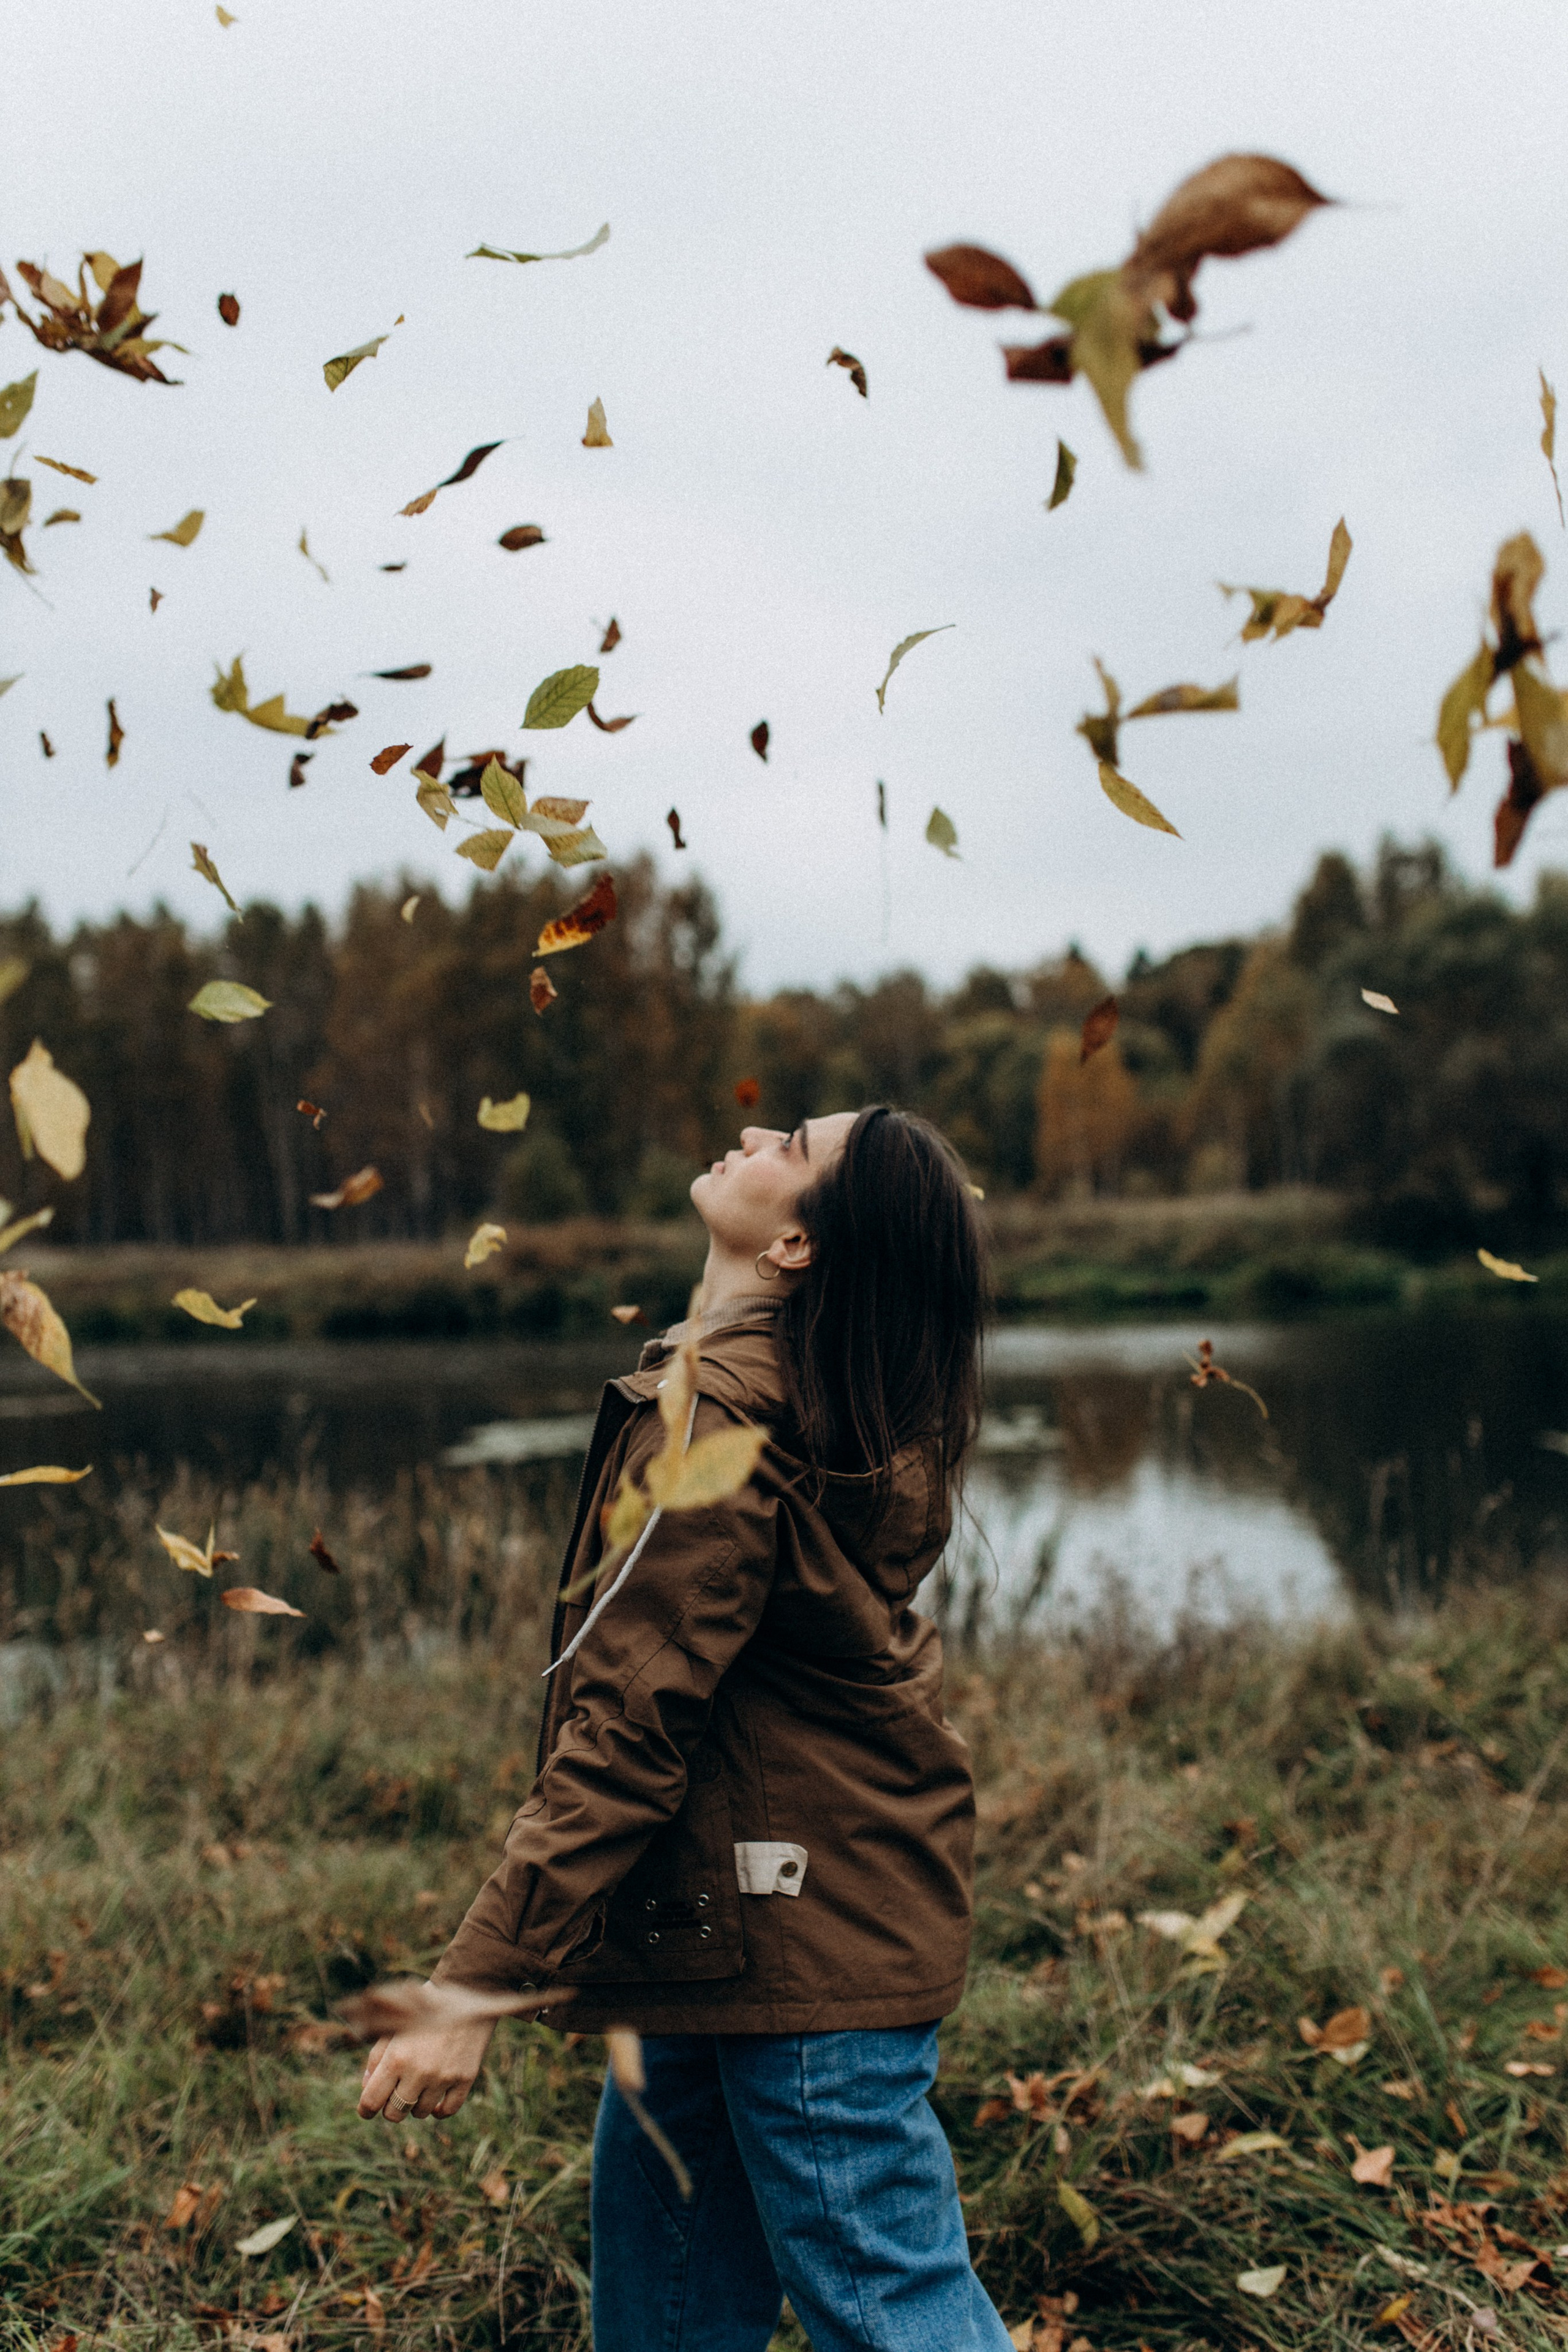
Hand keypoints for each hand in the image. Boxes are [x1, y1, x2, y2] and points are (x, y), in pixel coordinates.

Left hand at [357, 2012, 496, 2121]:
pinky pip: (448, 2110)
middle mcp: (419, 2071)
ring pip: (420, 2113)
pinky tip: (436, 2098)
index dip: (365, 2109)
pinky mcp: (466, 2078)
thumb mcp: (394, 2026)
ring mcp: (444, 2077)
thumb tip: (367, 2087)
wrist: (467, 1990)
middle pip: (394, 2114)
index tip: (367, 2107)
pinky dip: (439, 2109)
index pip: (371, 2102)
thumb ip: (376, 2057)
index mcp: (396, 2058)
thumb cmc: (424, 2007)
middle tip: (395, 2092)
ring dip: (415, 2104)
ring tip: (418, 2085)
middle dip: (390, 2106)